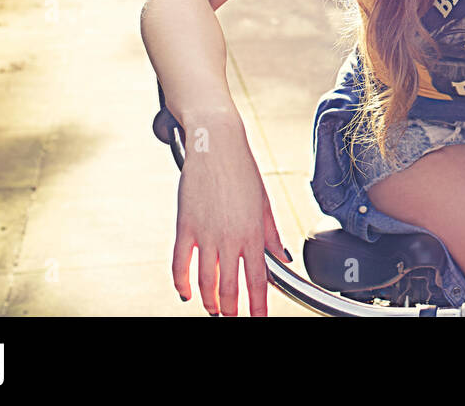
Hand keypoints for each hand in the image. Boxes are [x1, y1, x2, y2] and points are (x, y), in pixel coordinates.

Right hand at [171, 122, 291, 316]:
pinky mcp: (185, 226)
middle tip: (233, 317)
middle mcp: (230, 237)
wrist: (216, 145)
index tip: (258, 318)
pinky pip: (180, 264)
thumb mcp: (264, 203)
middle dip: (232, 309)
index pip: (259, 280)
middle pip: (230, 287)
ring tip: (214, 310)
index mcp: (254, 233)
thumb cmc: (242, 171)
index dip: (258, 305)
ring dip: (210, 301)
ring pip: (206, 281)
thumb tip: (284, 257)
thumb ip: (272, 234)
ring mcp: (206, 234)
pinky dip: (182, 283)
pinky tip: (187, 293)